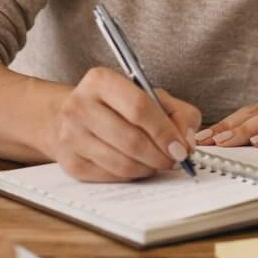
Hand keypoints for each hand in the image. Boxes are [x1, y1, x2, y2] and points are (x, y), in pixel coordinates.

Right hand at [48, 67, 201, 181]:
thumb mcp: (152, 96)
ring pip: (122, 163)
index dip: (165, 132)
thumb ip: (179, 113)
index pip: (139, 108)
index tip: (181, 148)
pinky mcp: (70, 162)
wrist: (75, 117)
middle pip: (131, 140)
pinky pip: (111, 177)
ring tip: (155, 162)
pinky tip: (136, 165)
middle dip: (160, 156)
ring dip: (148, 168)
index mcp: (101, 81)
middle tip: (173, 160)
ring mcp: (71, 135)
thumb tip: (187, 141)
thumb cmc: (119, 106)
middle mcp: (79, 106)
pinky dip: (131, 175)